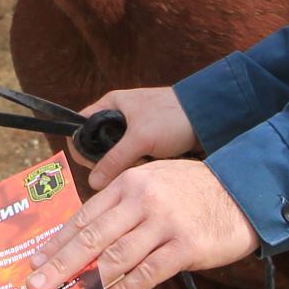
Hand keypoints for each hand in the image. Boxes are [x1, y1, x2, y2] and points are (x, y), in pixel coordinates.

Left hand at [24, 159, 260, 288]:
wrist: (243, 191)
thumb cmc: (193, 190)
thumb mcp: (154, 182)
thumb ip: (122, 204)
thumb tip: (86, 237)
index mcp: (130, 183)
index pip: (84, 216)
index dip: (57, 242)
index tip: (34, 262)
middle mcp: (143, 200)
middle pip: (92, 238)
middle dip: (59, 264)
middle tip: (35, 285)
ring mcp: (164, 224)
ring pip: (116, 258)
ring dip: (86, 282)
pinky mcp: (185, 247)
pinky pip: (146, 274)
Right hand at [71, 87, 201, 188]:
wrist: (208, 118)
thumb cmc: (173, 116)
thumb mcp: (141, 138)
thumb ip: (115, 160)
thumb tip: (93, 183)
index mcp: (110, 105)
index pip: (81, 126)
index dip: (80, 146)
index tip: (91, 164)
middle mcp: (118, 117)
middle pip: (98, 146)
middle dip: (108, 162)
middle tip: (122, 167)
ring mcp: (133, 132)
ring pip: (116, 157)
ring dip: (126, 166)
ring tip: (142, 165)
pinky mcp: (147, 144)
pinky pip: (132, 160)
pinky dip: (139, 166)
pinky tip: (151, 166)